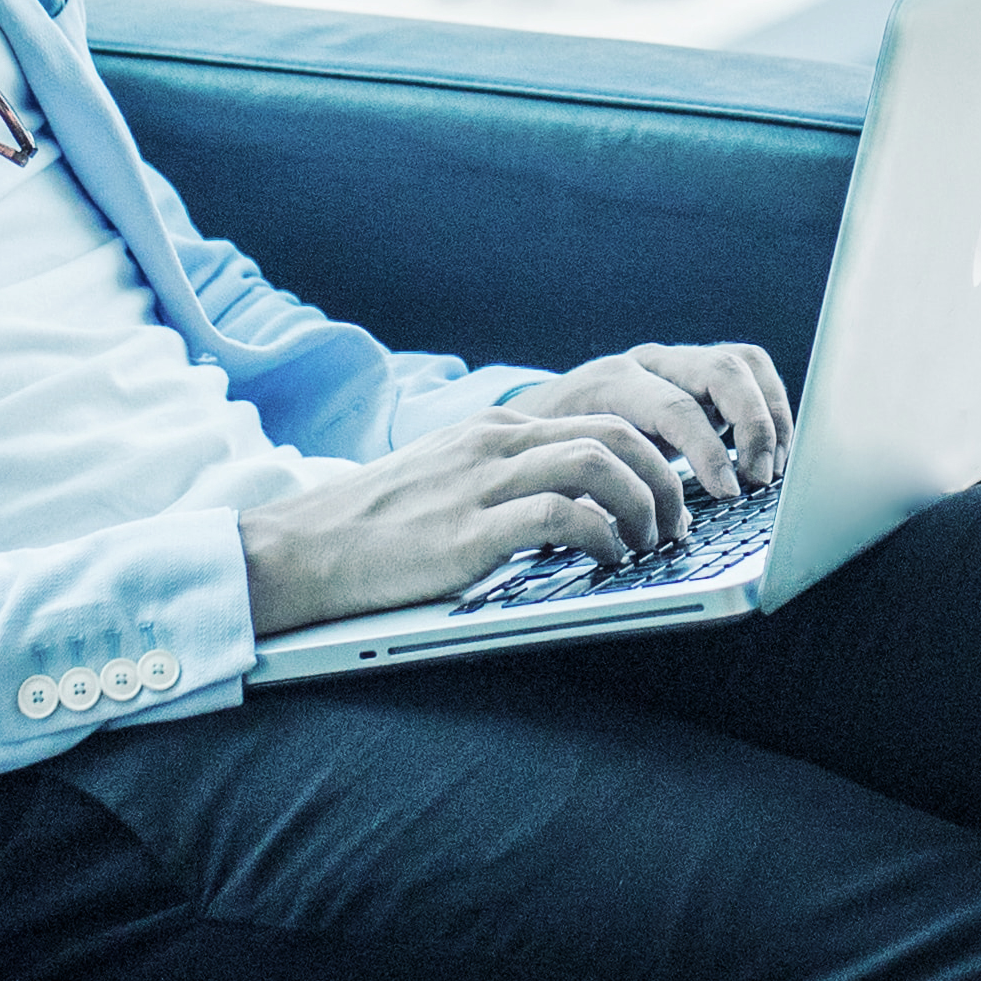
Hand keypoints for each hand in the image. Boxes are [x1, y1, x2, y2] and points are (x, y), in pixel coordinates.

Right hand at [237, 404, 700, 631]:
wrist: (302, 549)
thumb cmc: (377, 529)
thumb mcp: (451, 481)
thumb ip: (508, 480)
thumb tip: (578, 509)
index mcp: (496, 430)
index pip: (603, 418)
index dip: (655, 457)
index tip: (673, 501)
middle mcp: (495, 444)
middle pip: (615, 434)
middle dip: (665, 480)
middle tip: (677, 529)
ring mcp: (481, 483)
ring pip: (597, 464)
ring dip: (643, 506)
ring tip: (651, 547)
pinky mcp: (467, 531)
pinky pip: (558, 517)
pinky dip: (600, 536)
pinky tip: (608, 562)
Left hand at [531, 341, 791, 511]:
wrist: (537, 420)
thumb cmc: (554, 455)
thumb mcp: (570, 474)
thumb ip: (607, 496)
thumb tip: (654, 535)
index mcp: (613, 384)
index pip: (676, 408)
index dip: (710, 452)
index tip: (729, 494)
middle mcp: (650, 363)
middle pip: (721, 370)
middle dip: (753, 427)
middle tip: (760, 480)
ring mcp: (678, 361)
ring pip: (744, 363)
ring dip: (771, 415)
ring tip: (772, 468)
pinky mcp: (700, 372)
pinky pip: (751, 371)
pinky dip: (771, 408)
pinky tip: (770, 452)